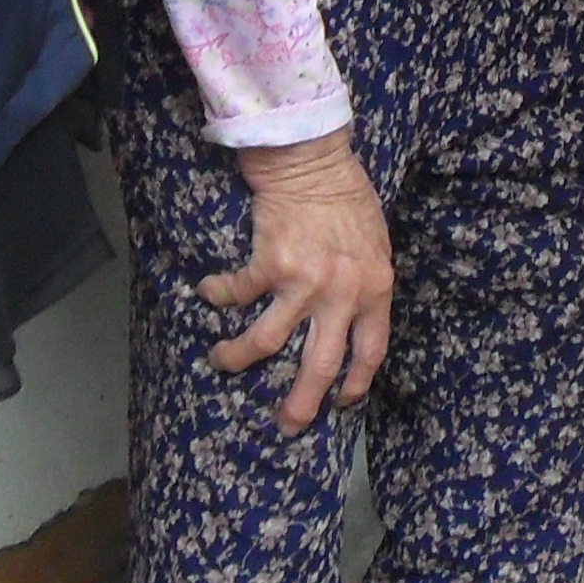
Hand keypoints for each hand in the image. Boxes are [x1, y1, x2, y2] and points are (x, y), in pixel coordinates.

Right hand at [203, 131, 392, 430]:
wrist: (313, 158)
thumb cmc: (347, 196)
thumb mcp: (375, 242)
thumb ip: (366, 281)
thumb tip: (353, 317)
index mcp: (375, 288)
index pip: (371, 350)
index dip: (356, 382)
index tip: (342, 400)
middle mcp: (342, 293)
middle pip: (321, 364)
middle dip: (302, 402)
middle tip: (288, 425)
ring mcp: (303, 282)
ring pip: (266, 341)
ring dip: (238, 357)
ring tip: (221, 361)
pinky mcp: (268, 265)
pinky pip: (237, 294)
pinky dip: (218, 295)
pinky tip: (208, 292)